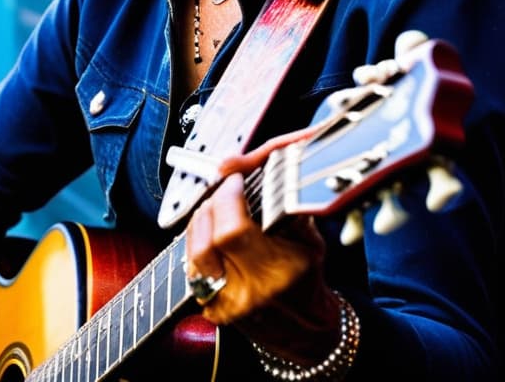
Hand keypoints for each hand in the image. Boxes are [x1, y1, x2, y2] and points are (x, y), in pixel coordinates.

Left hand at [184, 173, 341, 361]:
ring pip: (193, 252)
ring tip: (217, 206)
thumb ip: (286, 210)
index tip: (235, 180)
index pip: (232, 231)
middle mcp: (246, 293)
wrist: (304, 329)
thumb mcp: (311, 242)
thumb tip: (258, 175)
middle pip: (207, 239)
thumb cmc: (308, 283)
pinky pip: (192, 268)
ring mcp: (224, 305)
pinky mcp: (210, 309)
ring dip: (201, 221)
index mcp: (275, 274)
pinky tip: (211, 231)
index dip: (228, 198)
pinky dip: (198, 243)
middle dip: (213, 204)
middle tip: (225, 189)